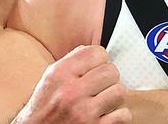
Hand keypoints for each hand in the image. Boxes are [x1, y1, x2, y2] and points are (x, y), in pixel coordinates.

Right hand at [12, 45, 130, 123]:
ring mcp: (84, 113)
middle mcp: (72, 92)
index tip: (97, 66)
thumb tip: (96, 52)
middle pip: (111, 71)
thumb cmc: (44, 108)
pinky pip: (123, 115)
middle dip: (108, 78)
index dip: (100, 59)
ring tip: (103, 100)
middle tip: (100, 85)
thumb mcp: (50, 79)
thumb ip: (71, 61)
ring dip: (114, 96)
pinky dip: (118, 116)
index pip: (97, 52)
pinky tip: (105, 115)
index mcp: (60, 74)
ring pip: (120, 91)